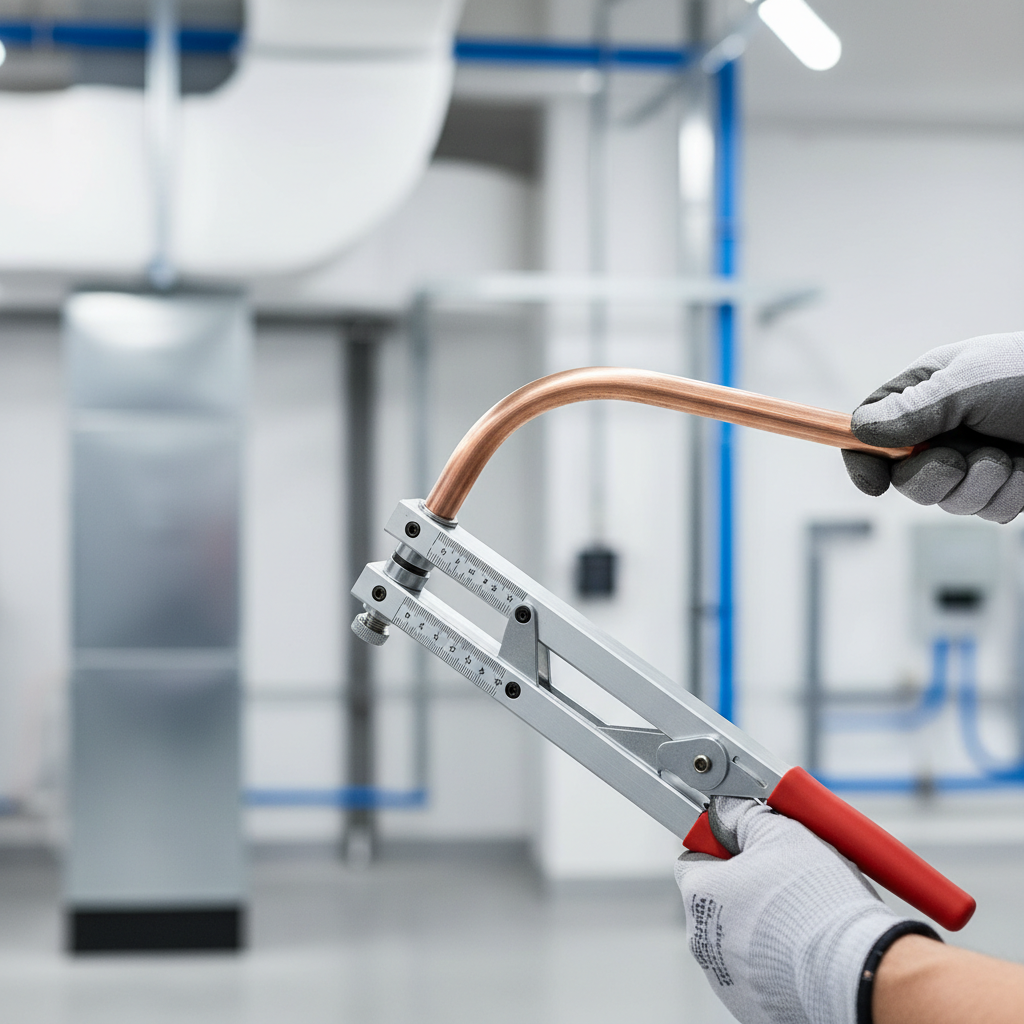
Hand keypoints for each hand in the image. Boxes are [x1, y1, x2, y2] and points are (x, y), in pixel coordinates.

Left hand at [675, 797, 935, 1023]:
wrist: (858, 970)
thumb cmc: (818, 902)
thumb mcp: (780, 833)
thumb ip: (745, 817)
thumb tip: (727, 810)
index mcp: (699, 895)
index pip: (695, 857)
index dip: (724, 845)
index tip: (749, 843)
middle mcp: (703, 942)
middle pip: (719, 900)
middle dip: (747, 887)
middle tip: (785, 879)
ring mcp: (728, 980)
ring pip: (740, 939)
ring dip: (764, 926)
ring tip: (806, 917)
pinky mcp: (757, 1007)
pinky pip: (762, 974)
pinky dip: (781, 961)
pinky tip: (809, 950)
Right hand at [842, 333, 1023, 521]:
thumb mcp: (968, 383)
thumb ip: (912, 410)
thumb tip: (861, 430)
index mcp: (924, 394)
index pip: (869, 432)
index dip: (862, 459)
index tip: (872, 482)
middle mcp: (943, 431)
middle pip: (903, 479)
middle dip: (931, 477)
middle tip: (959, 458)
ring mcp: (974, 462)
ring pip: (947, 501)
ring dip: (980, 485)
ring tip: (1009, 456)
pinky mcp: (1006, 489)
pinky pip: (988, 511)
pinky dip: (1010, 494)